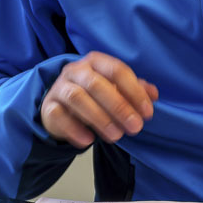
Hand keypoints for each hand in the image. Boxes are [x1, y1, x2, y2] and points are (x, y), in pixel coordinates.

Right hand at [38, 51, 158, 147]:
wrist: (60, 105)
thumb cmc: (93, 95)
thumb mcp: (114, 89)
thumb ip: (134, 89)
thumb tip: (154, 94)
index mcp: (96, 61)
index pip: (117, 70)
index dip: (134, 91)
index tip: (147, 113)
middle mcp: (75, 70)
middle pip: (97, 84)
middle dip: (119, 107)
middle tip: (135, 127)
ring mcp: (59, 87)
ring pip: (77, 98)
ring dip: (99, 118)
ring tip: (115, 136)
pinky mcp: (48, 106)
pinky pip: (59, 116)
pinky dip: (74, 129)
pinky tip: (88, 141)